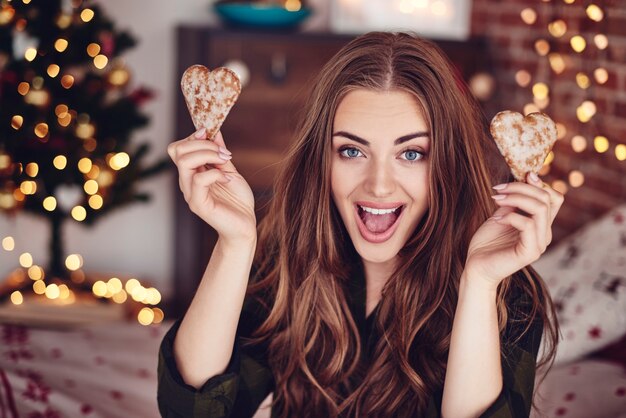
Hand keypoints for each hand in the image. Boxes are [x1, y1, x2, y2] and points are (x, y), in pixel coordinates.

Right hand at [167, 128, 255, 242]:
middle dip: (202, 144)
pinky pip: (199, 180)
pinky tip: (227, 178)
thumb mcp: (229, 169)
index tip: (211, 134)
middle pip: (178, 151)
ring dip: (208, 154)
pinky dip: (216, 173)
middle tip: (224, 152)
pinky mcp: (198, 204)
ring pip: (185, 161)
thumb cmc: (237, 200)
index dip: (193, 136)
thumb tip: (213, 131)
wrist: (245, 225)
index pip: (178, 148)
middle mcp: (187, 182)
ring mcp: (190, 193)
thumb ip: (219, 152)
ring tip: (226, 161)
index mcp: (191, 173)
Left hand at [464, 172, 563, 289]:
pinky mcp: (531, 252)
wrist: (476, 268)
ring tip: (496, 200)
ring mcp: (540, 244)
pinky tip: (495, 220)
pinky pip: (528, 225)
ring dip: (516, 198)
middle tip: (498, 189)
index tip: (522, 175)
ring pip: (540, 209)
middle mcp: (545, 234)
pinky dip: (510, 217)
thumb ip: (514, 202)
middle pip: (547, 199)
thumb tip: (525, 181)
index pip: (554, 198)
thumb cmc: (487, 243)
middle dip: (521, 187)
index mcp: (541, 225)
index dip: (540, 183)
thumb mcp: (501, 215)